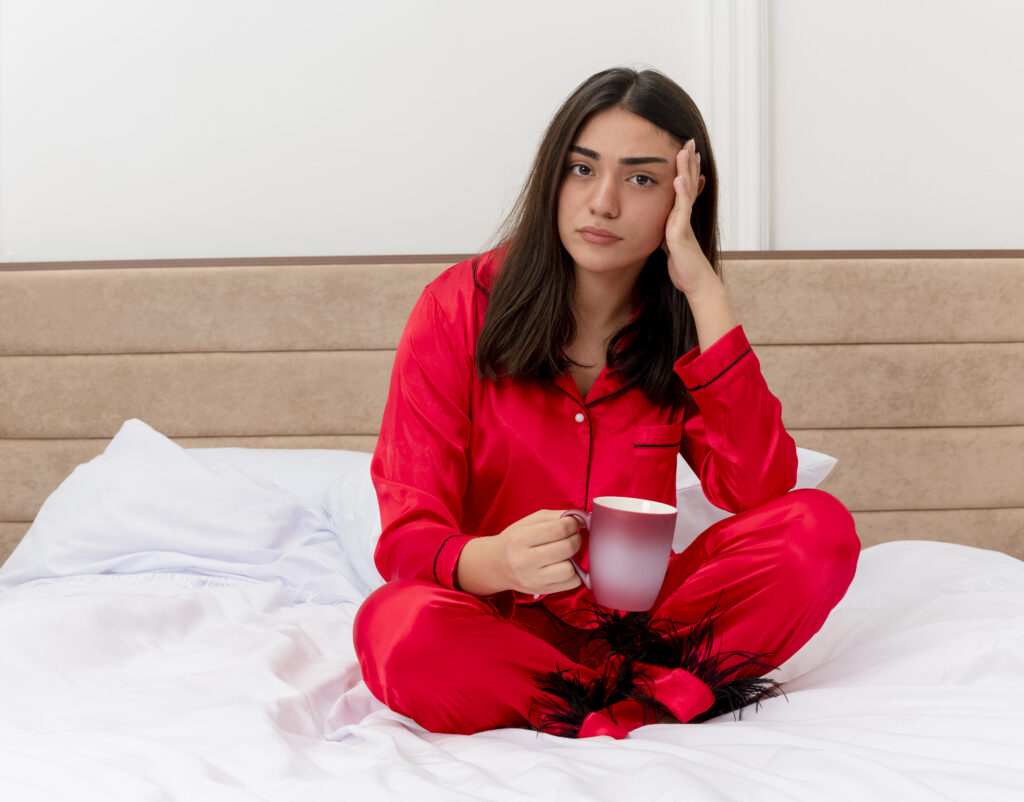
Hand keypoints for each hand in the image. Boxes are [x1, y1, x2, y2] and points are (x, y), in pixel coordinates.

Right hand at [456, 510, 582, 596]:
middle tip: (572, 536)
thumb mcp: (528, 521)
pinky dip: (574, 573)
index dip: (573, 523)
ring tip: (565, 553)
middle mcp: (525, 561)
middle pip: (567, 548)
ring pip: (570, 569)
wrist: (495, 565)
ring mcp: (534, 579)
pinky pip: (571, 583)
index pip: (560, 529)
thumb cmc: (514, 540)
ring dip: (573, 558)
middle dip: (576, 538)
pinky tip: (563, 565)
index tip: (573, 522)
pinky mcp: (541, 591)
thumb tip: (581, 518)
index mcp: (521, 538)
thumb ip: (555, 516)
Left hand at [663, 139, 715, 295]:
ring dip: (686, 170)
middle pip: (688, 183)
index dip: (685, 169)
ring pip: (686, 192)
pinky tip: (678, 178)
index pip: (683, 187)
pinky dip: (681, 193)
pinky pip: (681, 210)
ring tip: (685, 150)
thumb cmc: (684, 267)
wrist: (696, 283)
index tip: (683, 149)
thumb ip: (665, 231)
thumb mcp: (670, 244)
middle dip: (688, 162)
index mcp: (680, 217)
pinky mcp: (681, 234)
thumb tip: (660, 225)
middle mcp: (685, 216)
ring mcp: (685, 223)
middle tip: (689, 141)